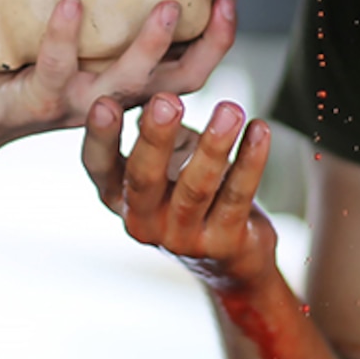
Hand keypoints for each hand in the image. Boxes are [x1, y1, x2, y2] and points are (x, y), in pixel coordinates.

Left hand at [0, 0, 238, 176]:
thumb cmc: (19, 68)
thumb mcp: (69, 44)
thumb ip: (97, 15)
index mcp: (125, 84)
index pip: (189, 70)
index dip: (218, 39)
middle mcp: (110, 99)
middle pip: (178, 82)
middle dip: (209, 45)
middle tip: (222, 3)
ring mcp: (74, 104)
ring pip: (126, 82)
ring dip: (150, 45)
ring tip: (167, 7)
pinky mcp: (34, 102)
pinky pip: (54, 68)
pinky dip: (63, 35)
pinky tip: (70, 2)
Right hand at [84, 91, 279, 290]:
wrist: (230, 258)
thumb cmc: (188, 194)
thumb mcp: (165, 161)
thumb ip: (155, 132)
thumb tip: (153, 100)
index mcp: (119, 196)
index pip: (99, 167)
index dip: (100, 136)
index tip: (105, 103)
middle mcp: (143, 222)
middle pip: (144, 179)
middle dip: (156, 137)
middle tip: (166, 101)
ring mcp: (182, 238)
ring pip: (195, 188)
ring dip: (213, 146)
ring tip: (229, 110)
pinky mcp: (223, 243)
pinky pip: (238, 197)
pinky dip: (251, 161)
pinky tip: (259, 130)